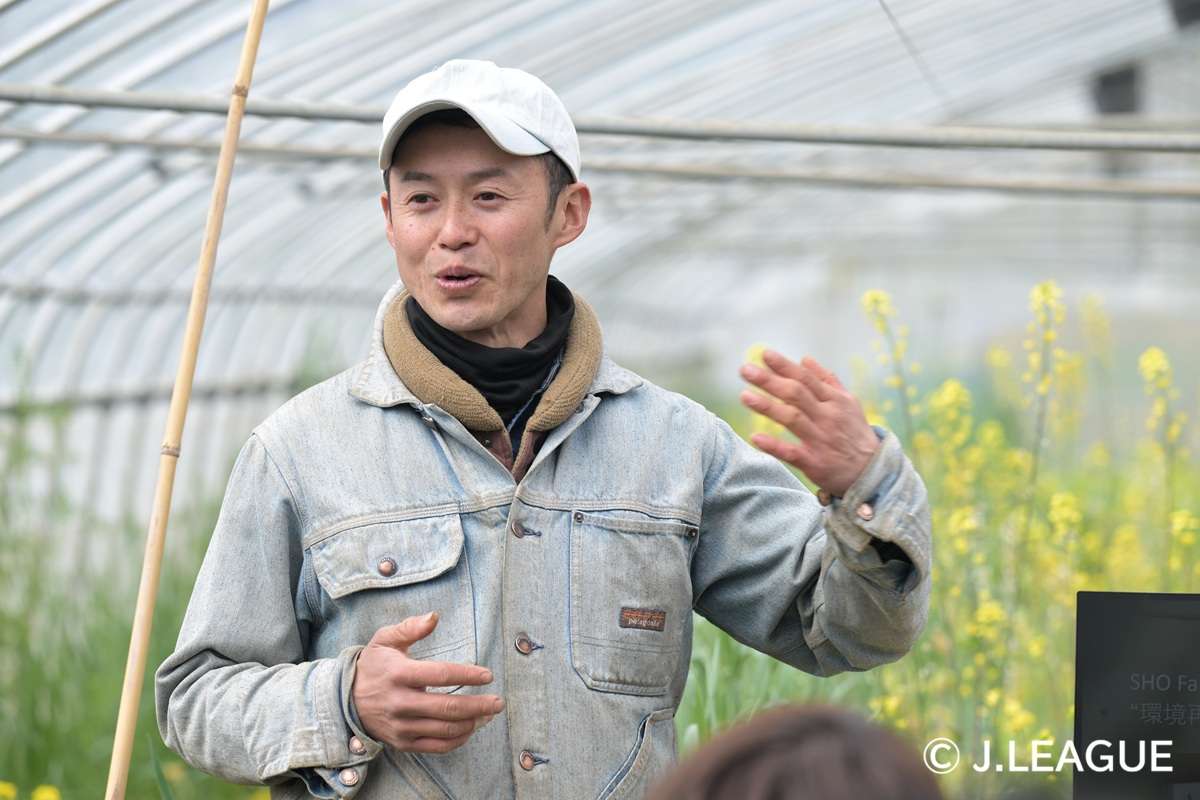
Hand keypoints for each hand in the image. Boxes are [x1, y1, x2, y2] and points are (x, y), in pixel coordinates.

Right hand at [352, 611, 502, 753]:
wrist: (345, 700)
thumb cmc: (373, 665)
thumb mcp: (385, 640)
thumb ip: (410, 628)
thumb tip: (434, 616)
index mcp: (399, 674)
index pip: (441, 675)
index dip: (468, 675)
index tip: (487, 675)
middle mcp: (400, 702)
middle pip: (448, 707)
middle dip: (479, 705)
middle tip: (498, 702)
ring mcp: (401, 726)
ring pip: (445, 729)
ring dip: (472, 723)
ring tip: (488, 714)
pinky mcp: (402, 743)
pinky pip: (436, 747)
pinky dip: (457, 740)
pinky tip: (470, 729)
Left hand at [738, 350, 879, 496]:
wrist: (872, 472)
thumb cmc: (855, 433)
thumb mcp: (849, 403)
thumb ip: (827, 380)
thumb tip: (806, 359)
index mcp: (834, 400)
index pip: (806, 378)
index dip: (784, 366)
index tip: (764, 354)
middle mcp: (827, 416)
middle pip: (796, 394)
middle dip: (769, 380)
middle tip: (745, 370)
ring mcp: (820, 439)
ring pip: (792, 418)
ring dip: (767, 407)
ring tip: (744, 396)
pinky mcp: (814, 462)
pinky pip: (791, 452)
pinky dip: (774, 445)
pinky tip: (756, 437)